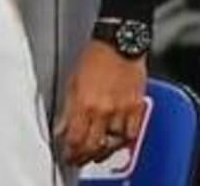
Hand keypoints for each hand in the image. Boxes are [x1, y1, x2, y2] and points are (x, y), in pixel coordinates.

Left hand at [54, 41, 148, 164]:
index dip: (70, 150)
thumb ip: (68, 108)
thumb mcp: (73, 81)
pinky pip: (131, 133)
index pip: (75, 138)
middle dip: (84, 156)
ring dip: (103, 151)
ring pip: (113, 143)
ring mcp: (122, 109)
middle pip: (93, 145)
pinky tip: (117, 140)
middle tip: (79, 158)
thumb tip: (61, 127)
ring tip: (97, 152)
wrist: (119, 41)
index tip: (67, 153)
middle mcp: (104, 109)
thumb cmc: (96, 56)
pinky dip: (123, 140)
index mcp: (85, 102)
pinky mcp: (137, 106)